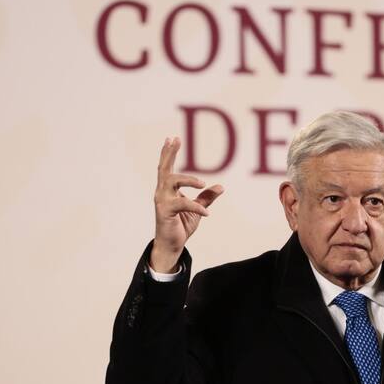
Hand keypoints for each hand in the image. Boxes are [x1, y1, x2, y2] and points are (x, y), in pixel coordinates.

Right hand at [150, 137, 223, 272]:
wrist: (172, 245)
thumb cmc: (180, 225)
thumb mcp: (197, 209)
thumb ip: (206, 197)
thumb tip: (221, 186)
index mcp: (168, 190)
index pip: (167, 167)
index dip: (169, 152)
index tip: (172, 137)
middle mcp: (162, 192)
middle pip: (164, 168)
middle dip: (170, 153)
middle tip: (175, 139)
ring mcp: (162, 201)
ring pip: (171, 181)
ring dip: (188, 179)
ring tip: (202, 184)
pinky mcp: (165, 212)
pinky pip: (182, 204)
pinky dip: (197, 206)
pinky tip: (207, 213)